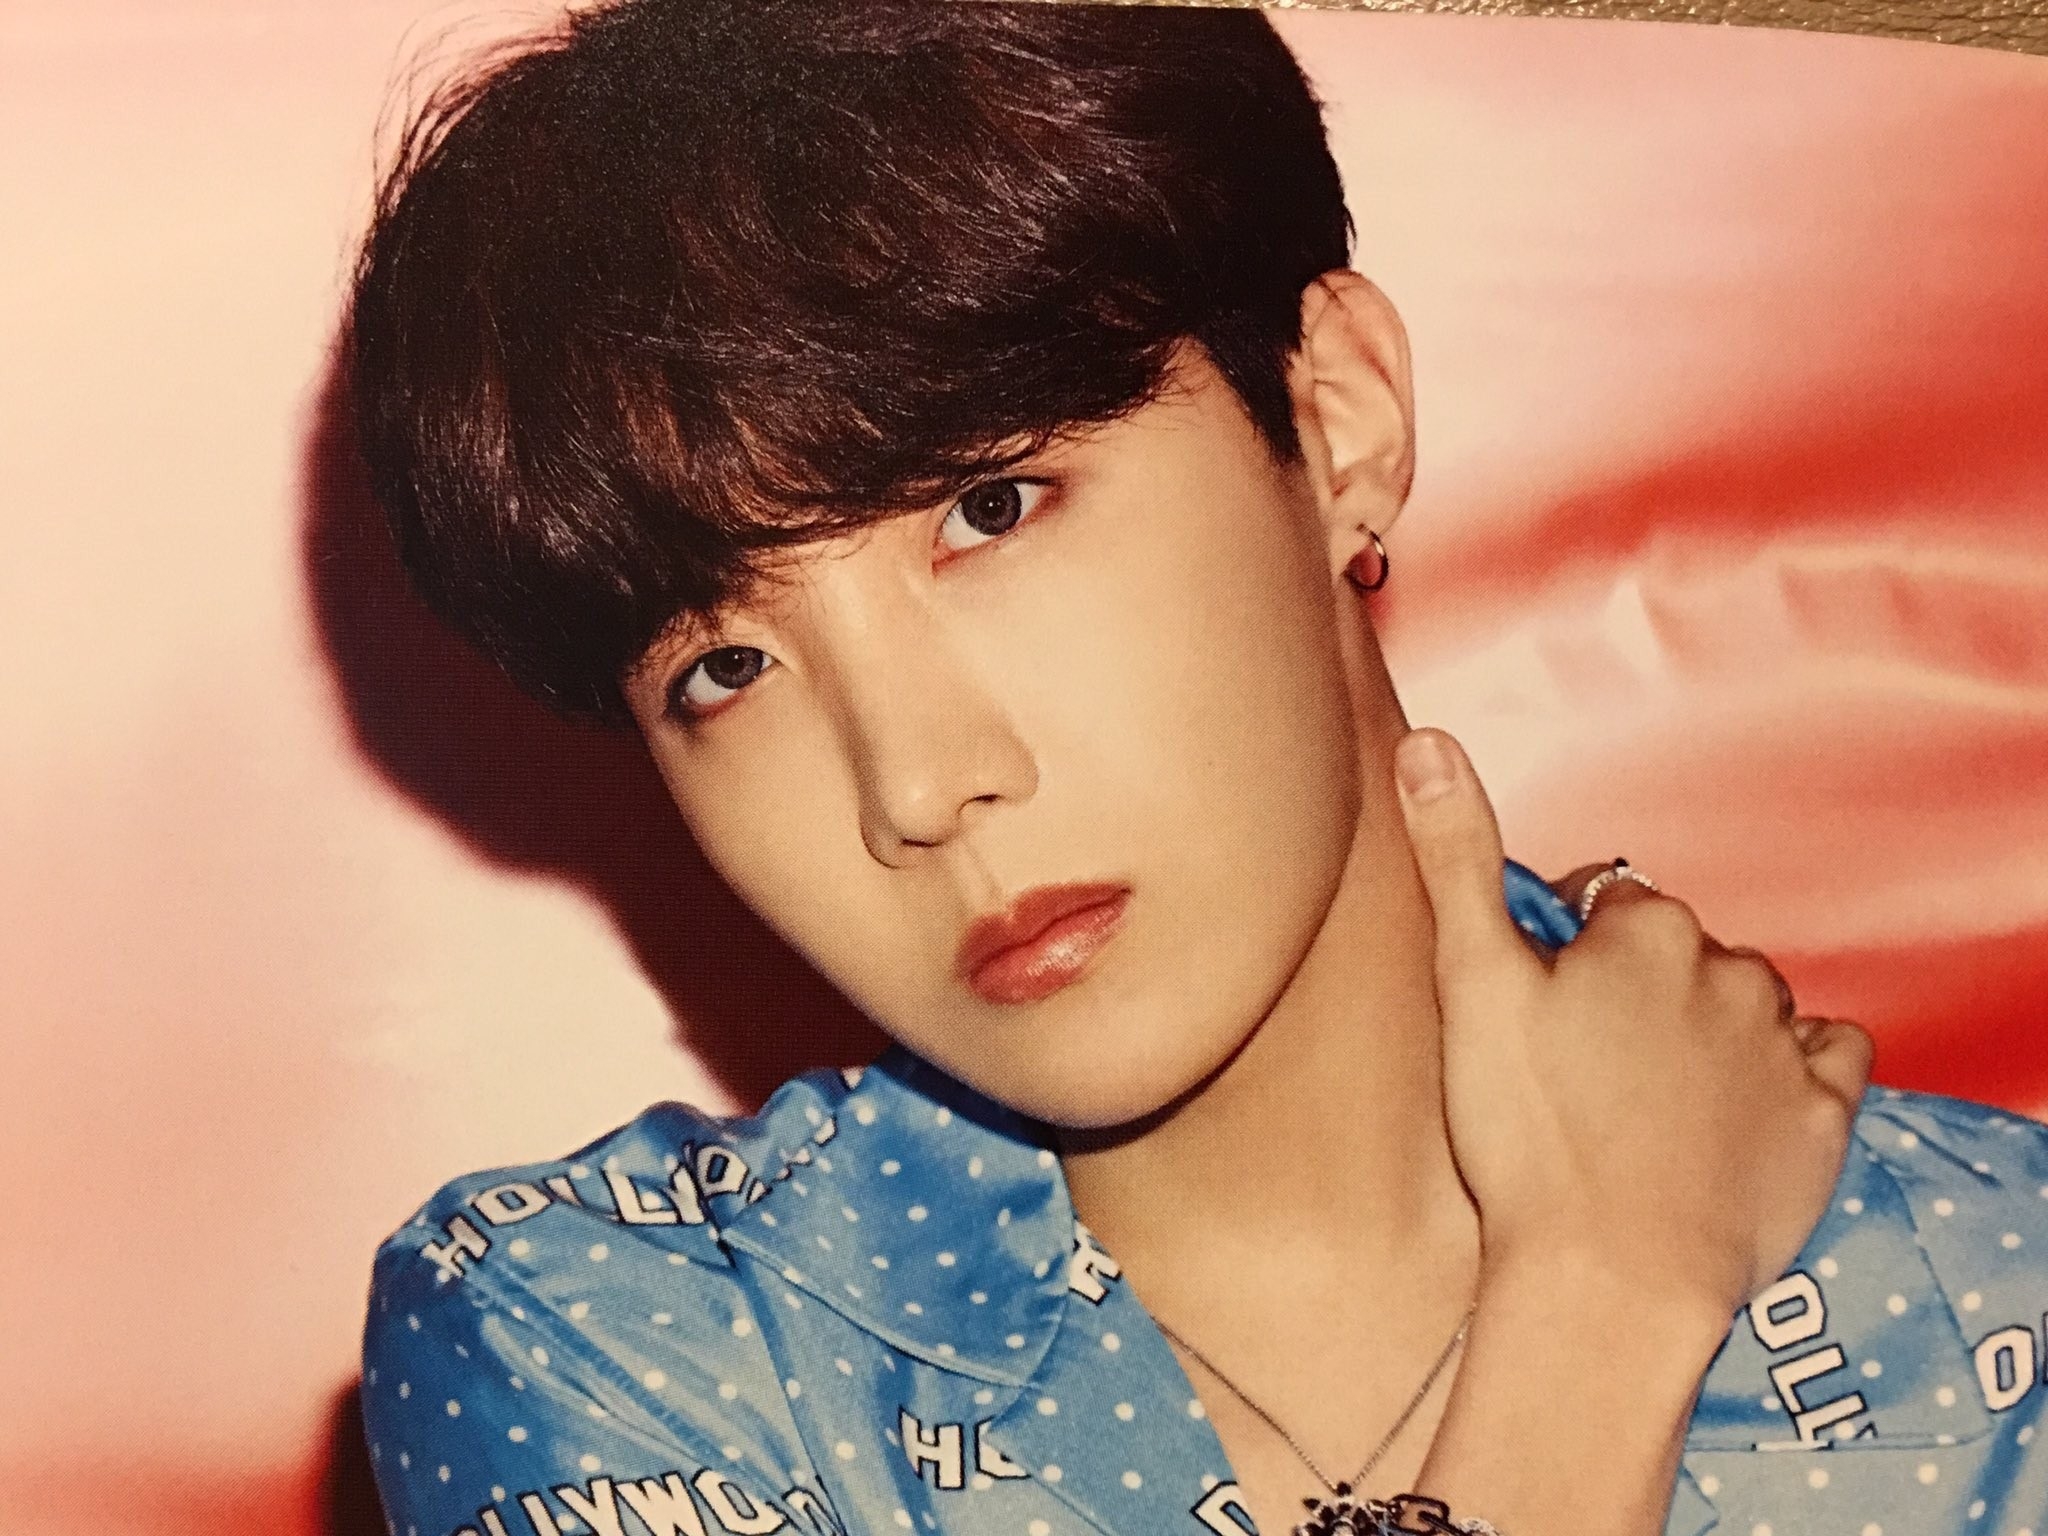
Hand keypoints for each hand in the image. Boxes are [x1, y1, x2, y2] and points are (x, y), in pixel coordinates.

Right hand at [1393, 727, 1872, 1321]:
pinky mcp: (1823, 1120)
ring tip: (1651, 1096)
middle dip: (1642, 988)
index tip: (1540, 1011)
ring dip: (1712, 1026)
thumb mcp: (1470, 985)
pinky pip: (1830, 1059)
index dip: (1570, 952)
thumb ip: (1456, 857)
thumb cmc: (1527, 1135)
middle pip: (1681, 953)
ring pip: (1752, 1002)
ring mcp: (1783, 1048)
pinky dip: (1796, 1065)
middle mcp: (1730, 970)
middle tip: (1585, 1064)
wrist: (1612, 1280)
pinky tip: (1744, 1103)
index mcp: (1645, 931)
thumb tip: (1427, 742)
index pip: (1609, 903)